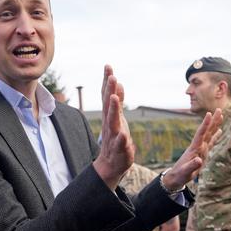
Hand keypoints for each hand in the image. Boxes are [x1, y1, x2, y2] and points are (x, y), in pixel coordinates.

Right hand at [93, 65, 134, 189]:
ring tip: (114, 98)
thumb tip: (117, 82)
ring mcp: (114, 137)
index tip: (108, 66)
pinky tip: (123, 135)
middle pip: (109, 106)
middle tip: (112, 77)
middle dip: (110, 91)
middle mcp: (110, 124)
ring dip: (113, 110)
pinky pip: (120, 144)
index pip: (107, 96)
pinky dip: (121, 139)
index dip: (107, 81)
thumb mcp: (118, 117)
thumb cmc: (115, 137)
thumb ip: (118, 101)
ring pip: (113, 122)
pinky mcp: (120, 150)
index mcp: (110, 115)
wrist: (111, 164)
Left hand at [162, 109, 222, 190]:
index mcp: (194, 148)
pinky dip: (216, 136)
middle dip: (213, 120)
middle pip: (207, 131)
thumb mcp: (186, 172)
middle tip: (220, 110)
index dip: (205, 124)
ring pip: (209, 134)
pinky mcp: (203, 152)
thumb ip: (192, 166)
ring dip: (215, 125)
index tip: (209, 114)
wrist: (176, 177)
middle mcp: (198, 146)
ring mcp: (201, 149)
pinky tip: (220, 131)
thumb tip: (199, 160)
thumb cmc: (180, 175)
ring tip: (221, 116)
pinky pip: (211, 142)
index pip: (201, 134)